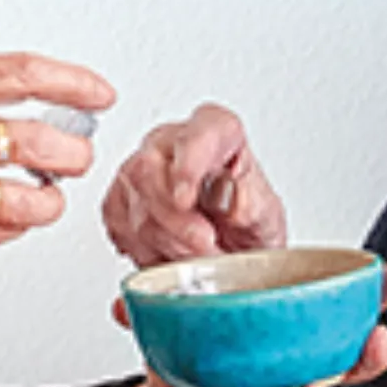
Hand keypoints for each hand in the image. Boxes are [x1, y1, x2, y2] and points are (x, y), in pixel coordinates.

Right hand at [0, 54, 114, 265]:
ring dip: (49, 197)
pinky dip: (12, 224)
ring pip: (35, 199)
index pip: (28, 75)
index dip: (75, 83)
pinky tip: (4, 214)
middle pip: (49, 142)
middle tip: (74, 153)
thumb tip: (3, 99)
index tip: (97, 93)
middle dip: (74, 152)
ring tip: (43, 191)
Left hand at [78, 259, 386, 386]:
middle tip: (382, 340)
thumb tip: (129, 294)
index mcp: (292, 340)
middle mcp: (291, 375)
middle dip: (371, 354)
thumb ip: (165, 301)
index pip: (344, 314)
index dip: (377, 298)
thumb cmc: (193, 370)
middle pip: (346, 364)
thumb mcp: (182, 323)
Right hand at [101, 103, 287, 265]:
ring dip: (168, 244)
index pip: (197, 134)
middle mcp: (174, 142)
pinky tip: (171, 252)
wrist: (233, 251)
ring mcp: (142, 168)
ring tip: (198, 255)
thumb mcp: (266, 216)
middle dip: (177, 223)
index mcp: (217, 131)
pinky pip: (120, 227)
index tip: (186, 199)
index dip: (187, 165)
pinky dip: (147, 251)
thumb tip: (224, 191)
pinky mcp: (121, 199)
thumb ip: (247, 200)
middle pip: (150, 171)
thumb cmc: (250, 224)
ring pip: (135, 206)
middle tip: (205, 246)